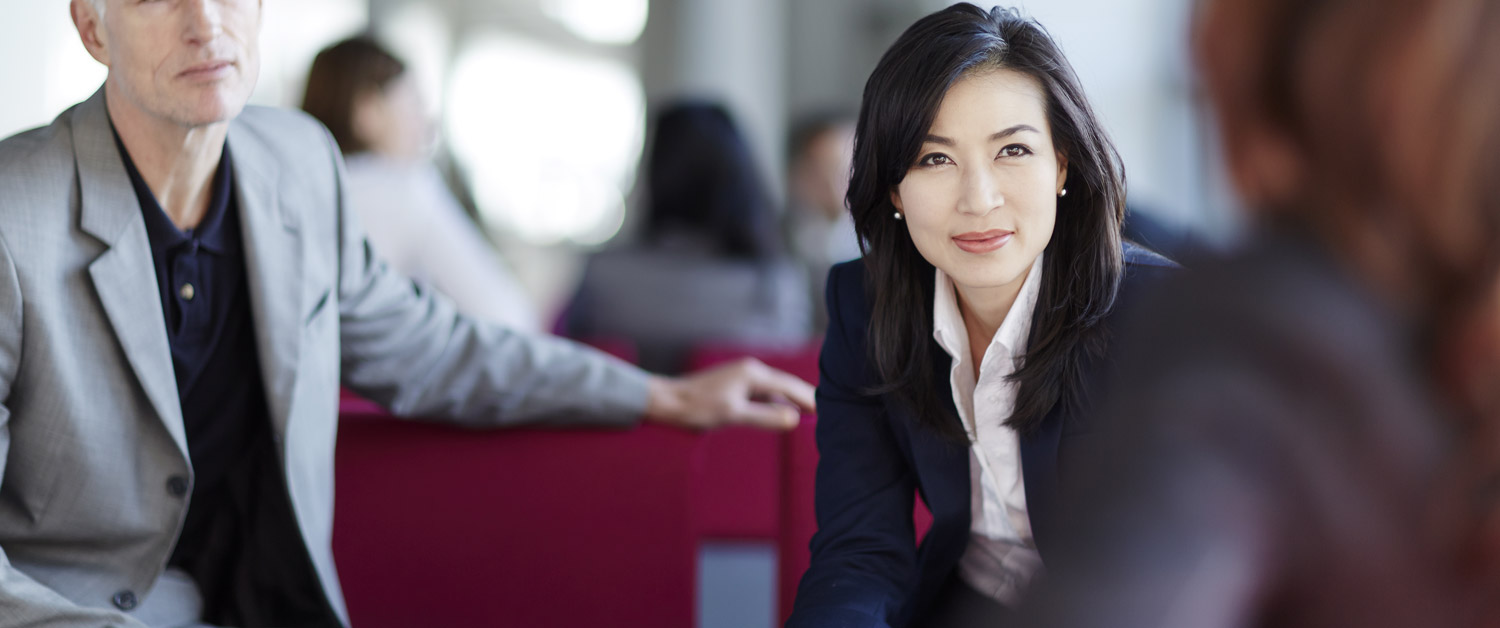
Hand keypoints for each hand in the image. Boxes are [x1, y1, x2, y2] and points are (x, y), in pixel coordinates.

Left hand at [643, 358, 815, 429]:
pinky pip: (763, 392)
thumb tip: (794, 419)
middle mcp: (750, 370)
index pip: (790, 386)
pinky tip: (780, 412)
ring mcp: (742, 375)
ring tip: (808, 414)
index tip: (826, 412)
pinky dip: (775, 402)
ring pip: (775, 388)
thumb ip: (765, 417)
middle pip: (785, 384)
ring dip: (790, 400)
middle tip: (825, 413)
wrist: (668, 401)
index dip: (808, 400)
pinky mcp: (735, 383)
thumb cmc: (698, 408)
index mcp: (753, 374)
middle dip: (804, 398)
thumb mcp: (734, 415)